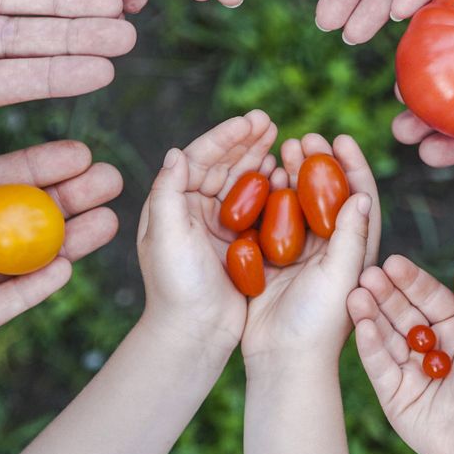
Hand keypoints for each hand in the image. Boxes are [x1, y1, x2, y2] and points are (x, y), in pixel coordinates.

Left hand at [136, 110, 278, 355]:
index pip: (199, 158)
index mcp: (172, 202)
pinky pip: (257, 208)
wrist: (193, 332)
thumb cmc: (176, 285)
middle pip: (223, 164)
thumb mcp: (166, 235)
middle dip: (246, 141)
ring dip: (260, 159)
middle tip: (271, 122)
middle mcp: (192, 209)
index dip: (225, 136)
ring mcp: (216, 226)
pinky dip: (270, 188)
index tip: (251, 120)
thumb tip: (176, 152)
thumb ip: (167, 191)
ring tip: (282, 142)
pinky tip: (286, 175)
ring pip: (241, 182)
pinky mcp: (237, 243)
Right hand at [241, 134, 379, 364]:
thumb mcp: (339, 278)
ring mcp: (302, 253)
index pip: (360, 197)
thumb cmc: (319, 325)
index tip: (340, 137)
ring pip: (298, 201)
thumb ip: (350, 237)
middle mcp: (332, 248)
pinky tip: (260, 177)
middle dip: (317, 162)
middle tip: (303, 137)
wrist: (281, 360)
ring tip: (281, 149)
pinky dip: (267, 196)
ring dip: (292, 173)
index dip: (353, 165)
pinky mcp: (275, 260)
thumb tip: (361, 194)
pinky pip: (271, 219)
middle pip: (327, 193)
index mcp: (356, 251)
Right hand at [347, 256, 453, 453]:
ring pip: (387, 339)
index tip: (394, 263)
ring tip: (357, 294)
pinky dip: (371, 346)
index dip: (411, 282)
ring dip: (370, 315)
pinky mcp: (397, 400)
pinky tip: (363, 324)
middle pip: (403, 316)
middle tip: (368, 273)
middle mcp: (432, 352)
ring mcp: (413, 376)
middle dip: (385, 294)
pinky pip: (381, 369)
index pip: (430, 300)